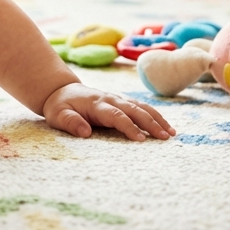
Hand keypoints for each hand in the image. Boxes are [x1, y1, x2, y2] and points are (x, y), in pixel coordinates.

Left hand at [42, 83, 175, 140]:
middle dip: (150, 123)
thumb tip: (85, 133)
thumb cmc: (60, 106)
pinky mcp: (121, 102)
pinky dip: (154, 115)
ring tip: (171, 133)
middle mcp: (110, 99)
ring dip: (157, 119)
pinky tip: (165, 126)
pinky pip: (141, 107)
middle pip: (134, 110)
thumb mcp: (58, 115)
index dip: (128, 127)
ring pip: (141, 107)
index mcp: (96, 104)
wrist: (61, 90)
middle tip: (165, 137)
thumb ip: (70, 122)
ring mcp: (117, 99)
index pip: (116, 116)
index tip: (140, 139)